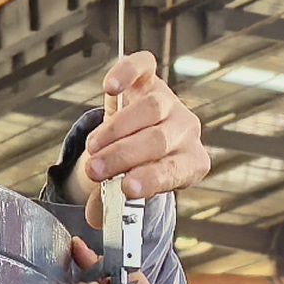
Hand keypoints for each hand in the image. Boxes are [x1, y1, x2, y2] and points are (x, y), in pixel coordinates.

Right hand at [75, 53, 211, 199]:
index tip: (126, 188)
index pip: (174, 170)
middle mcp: (187, 131)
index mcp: (190, 164)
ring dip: (116, 130)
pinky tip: (110, 87)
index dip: (151, 178)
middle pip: (158, 140)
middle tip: (95, 169)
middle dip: (123, 156)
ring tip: (93, 147)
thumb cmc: (134, 168)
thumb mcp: (127, 189)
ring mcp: (170, 101)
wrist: (137, 136)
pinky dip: (126, 73)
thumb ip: (112, 202)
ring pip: (150, 109)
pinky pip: (144, 67)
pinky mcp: (151, 77)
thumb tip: (94, 216)